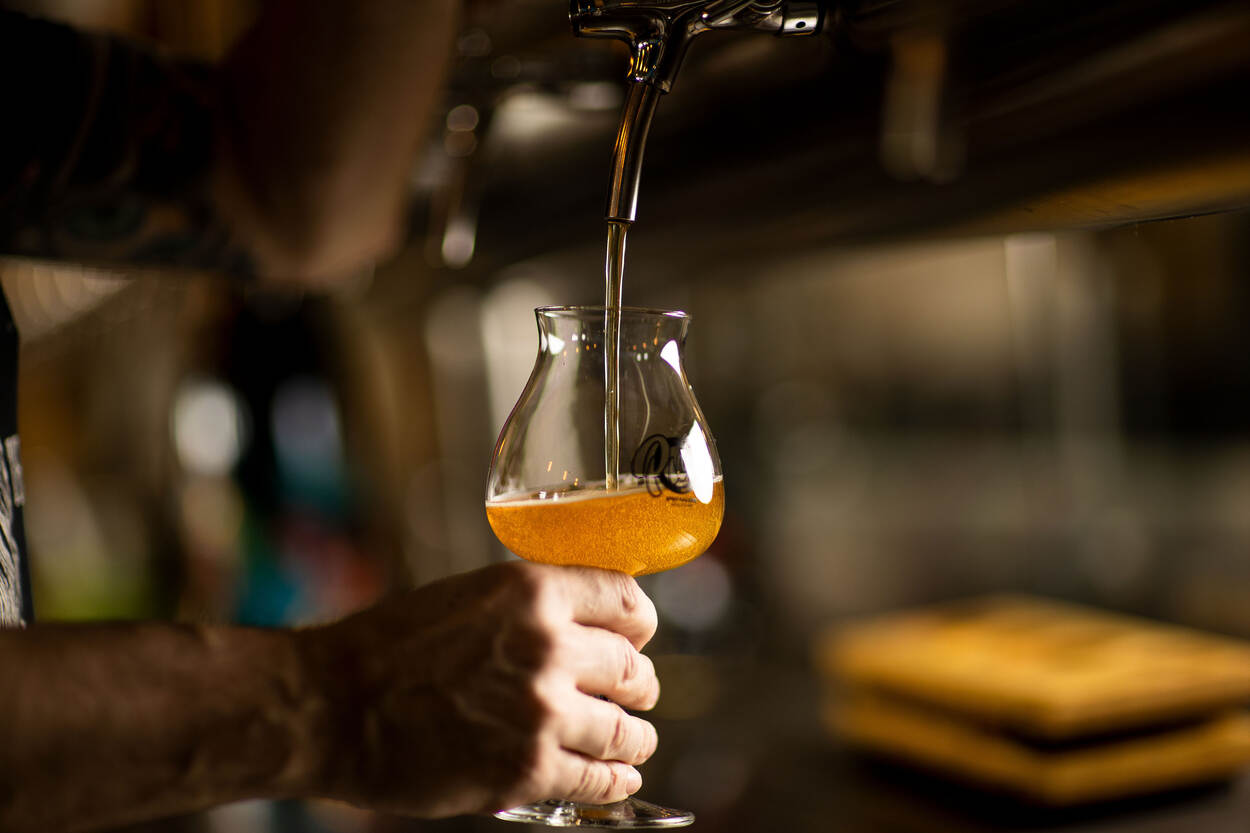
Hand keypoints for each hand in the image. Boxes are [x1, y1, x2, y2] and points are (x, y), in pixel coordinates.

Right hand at [297, 562, 660, 816]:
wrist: (330, 706)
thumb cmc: (389, 647)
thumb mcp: (470, 596)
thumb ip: (532, 607)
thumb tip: (586, 626)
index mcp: (533, 592)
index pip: (628, 601)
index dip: (638, 625)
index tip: (637, 637)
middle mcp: (548, 647)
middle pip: (634, 669)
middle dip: (637, 684)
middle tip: (634, 693)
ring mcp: (542, 712)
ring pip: (627, 729)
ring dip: (635, 737)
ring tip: (633, 741)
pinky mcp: (528, 769)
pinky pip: (600, 779)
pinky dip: (615, 781)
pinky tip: (616, 778)